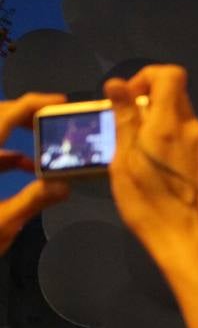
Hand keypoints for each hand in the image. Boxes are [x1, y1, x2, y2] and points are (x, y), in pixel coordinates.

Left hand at [0, 92, 71, 253]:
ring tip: (44, 145)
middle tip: (52, 120)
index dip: (31, 104)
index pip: (3, 118)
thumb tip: (62, 187)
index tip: (57, 103)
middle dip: (24, 114)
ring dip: (15, 134)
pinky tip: (24, 164)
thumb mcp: (1, 224)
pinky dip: (5, 153)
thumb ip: (32, 202)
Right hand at [104, 65, 197, 272]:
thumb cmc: (151, 204)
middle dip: (149, 102)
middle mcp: (195, 130)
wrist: (192, 242)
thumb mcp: (125, 161)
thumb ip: (125, 119)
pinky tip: (157, 168)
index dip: (146, 76)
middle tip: (126, 127)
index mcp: (172, 123)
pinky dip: (171, 142)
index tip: (127, 98)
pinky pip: (189, 140)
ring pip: (182, 120)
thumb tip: (118, 84)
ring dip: (159, 124)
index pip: (170, 74)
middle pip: (176, 96)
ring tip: (137, 152)